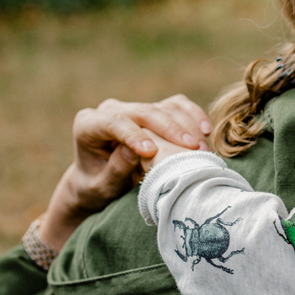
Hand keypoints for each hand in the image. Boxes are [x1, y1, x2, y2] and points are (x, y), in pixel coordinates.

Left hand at [40, 95, 211, 250]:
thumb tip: (132, 149)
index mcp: (89, 124)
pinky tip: (205, 131)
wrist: (102, 183)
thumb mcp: (101, 186)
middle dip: (170, 130)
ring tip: (201, 150)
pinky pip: (178, 106)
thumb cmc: (98, 188)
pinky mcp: (155, 110)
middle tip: (192, 149)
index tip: (151, 151)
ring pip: (165, 107)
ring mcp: (135, 108)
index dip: (134, 134)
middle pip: (144, 112)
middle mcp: (111, 110)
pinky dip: (193, 116)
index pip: (114, 122)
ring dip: (187, 126)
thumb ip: (113, 169)